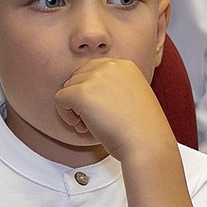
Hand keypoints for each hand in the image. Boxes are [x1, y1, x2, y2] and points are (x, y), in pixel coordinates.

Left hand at [54, 56, 171, 159]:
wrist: (146, 142)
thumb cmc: (142, 128)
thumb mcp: (133, 97)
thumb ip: (113, 87)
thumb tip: (88, 92)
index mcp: (125, 65)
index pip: (94, 69)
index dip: (92, 91)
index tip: (101, 109)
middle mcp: (110, 66)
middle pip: (79, 76)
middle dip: (81, 99)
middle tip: (94, 120)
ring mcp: (95, 78)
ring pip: (68, 87)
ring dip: (74, 108)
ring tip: (90, 125)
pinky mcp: (82, 93)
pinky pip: (60, 99)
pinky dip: (66, 115)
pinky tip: (82, 126)